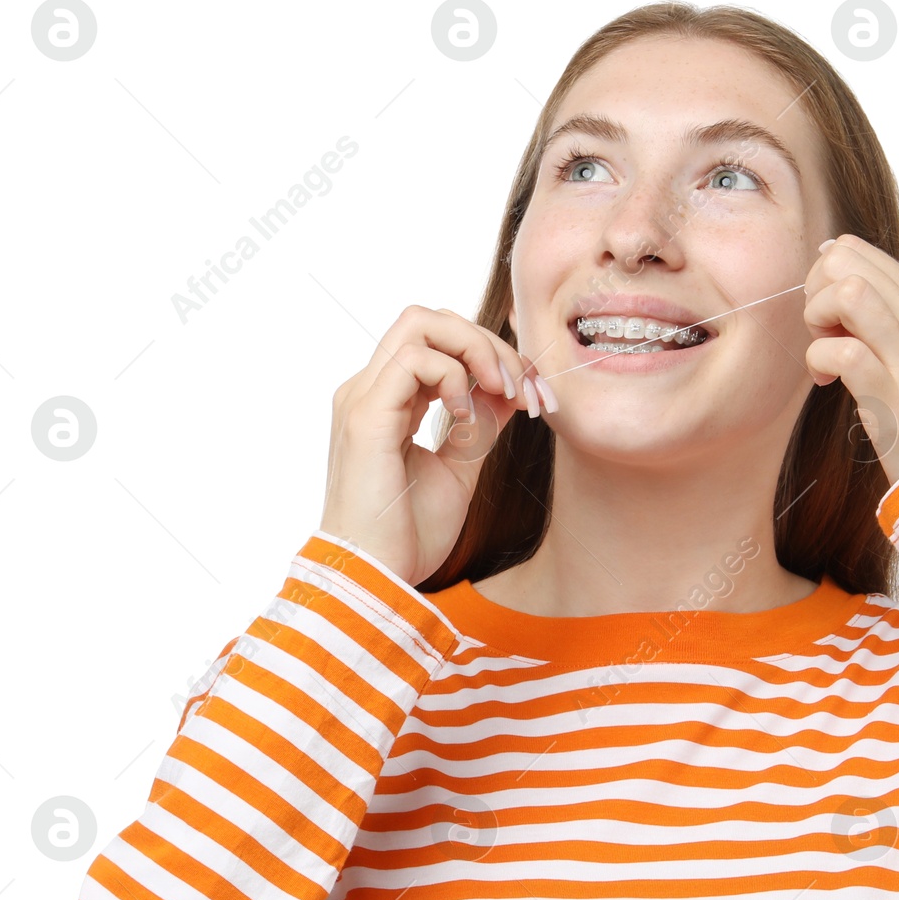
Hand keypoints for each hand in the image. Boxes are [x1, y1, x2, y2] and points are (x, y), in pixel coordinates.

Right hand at [319, 306, 552, 584]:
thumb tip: (508, 390)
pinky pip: (413, 359)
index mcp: (389, 403)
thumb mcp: (459, 470)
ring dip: (476, 348)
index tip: (534, 394)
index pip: (440, 344)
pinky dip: (453, 375)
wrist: (375, 579)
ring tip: (503, 391)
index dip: (493, 356)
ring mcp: (363, 398)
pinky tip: (464, 415)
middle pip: (431, 320)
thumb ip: (478, 426)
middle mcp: (371, 391)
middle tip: (525, 388)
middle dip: (490, 343)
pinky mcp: (364, 415)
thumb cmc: (407, 536)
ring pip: (420, 322)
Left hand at [802, 234, 898, 485]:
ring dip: (817, 320)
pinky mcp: (894, 395)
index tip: (829, 317)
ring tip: (825, 353)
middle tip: (822, 332)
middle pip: (847, 261)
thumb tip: (835, 269)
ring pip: (846, 292)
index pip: (862, 251)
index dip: (827, 277)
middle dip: (815, 292)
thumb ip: (891, 315)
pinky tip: (827, 382)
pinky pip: (840, 351)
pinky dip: (818, 361)